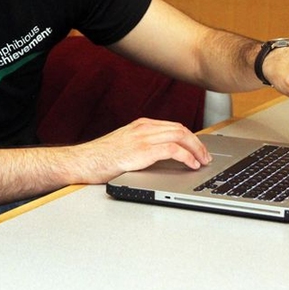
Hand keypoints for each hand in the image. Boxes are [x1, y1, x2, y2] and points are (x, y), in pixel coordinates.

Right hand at [75, 118, 212, 182]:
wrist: (83, 161)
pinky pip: (173, 150)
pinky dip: (187, 156)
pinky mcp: (143, 150)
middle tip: (206, 156)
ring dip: (196, 149)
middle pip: (181, 129)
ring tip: (203, 161)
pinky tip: (192, 164)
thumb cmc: (99, 158)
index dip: (190, 137)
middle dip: (198, 143)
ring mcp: (143, 137)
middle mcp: (144, 127)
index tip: (198, 148)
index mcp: (141, 125)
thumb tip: (160, 157)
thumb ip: (142, 146)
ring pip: (181, 136)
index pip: (173, 126)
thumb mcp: (124, 146)